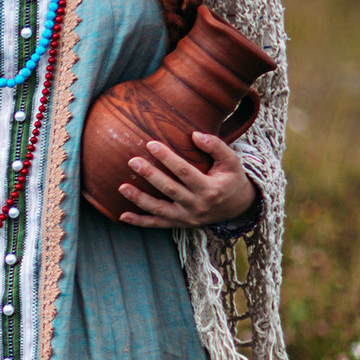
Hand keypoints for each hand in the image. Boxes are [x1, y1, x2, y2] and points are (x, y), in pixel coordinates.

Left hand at [117, 132, 255, 228]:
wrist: (238, 207)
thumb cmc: (231, 178)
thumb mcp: (232, 161)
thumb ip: (216, 146)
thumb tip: (195, 135)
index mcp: (210, 189)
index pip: (185, 171)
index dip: (167, 158)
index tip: (150, 144)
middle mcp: (198, 206)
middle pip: (170, 190)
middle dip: (150, 175)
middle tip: (133, 161)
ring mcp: (187, 218)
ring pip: (160, 210)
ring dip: (139, 200)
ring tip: (121, 187)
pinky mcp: (180, 224)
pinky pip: (157, 224)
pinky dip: (139, 222)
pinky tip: (122, 216)